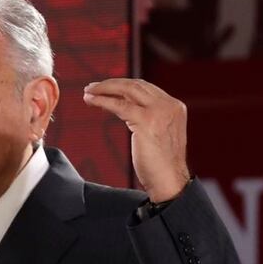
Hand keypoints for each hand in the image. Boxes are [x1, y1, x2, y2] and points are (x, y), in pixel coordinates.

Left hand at [83, 78, 189, 201]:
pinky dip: (102, 100)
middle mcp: (168, 105)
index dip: (123, 86)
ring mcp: (159, 111)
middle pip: (136, 85)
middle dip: (111, 83)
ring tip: (88, 91)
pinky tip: (91, 100)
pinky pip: (119, 105)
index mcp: (174, 106)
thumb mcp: (157, 133)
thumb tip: (125, 107)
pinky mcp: (146, 121)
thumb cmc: (161, 164)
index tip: (106, 88)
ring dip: (104, 89)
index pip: (146, 88)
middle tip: (92, 86)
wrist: (169, 180)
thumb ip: (148, 117)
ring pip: (127, 90)